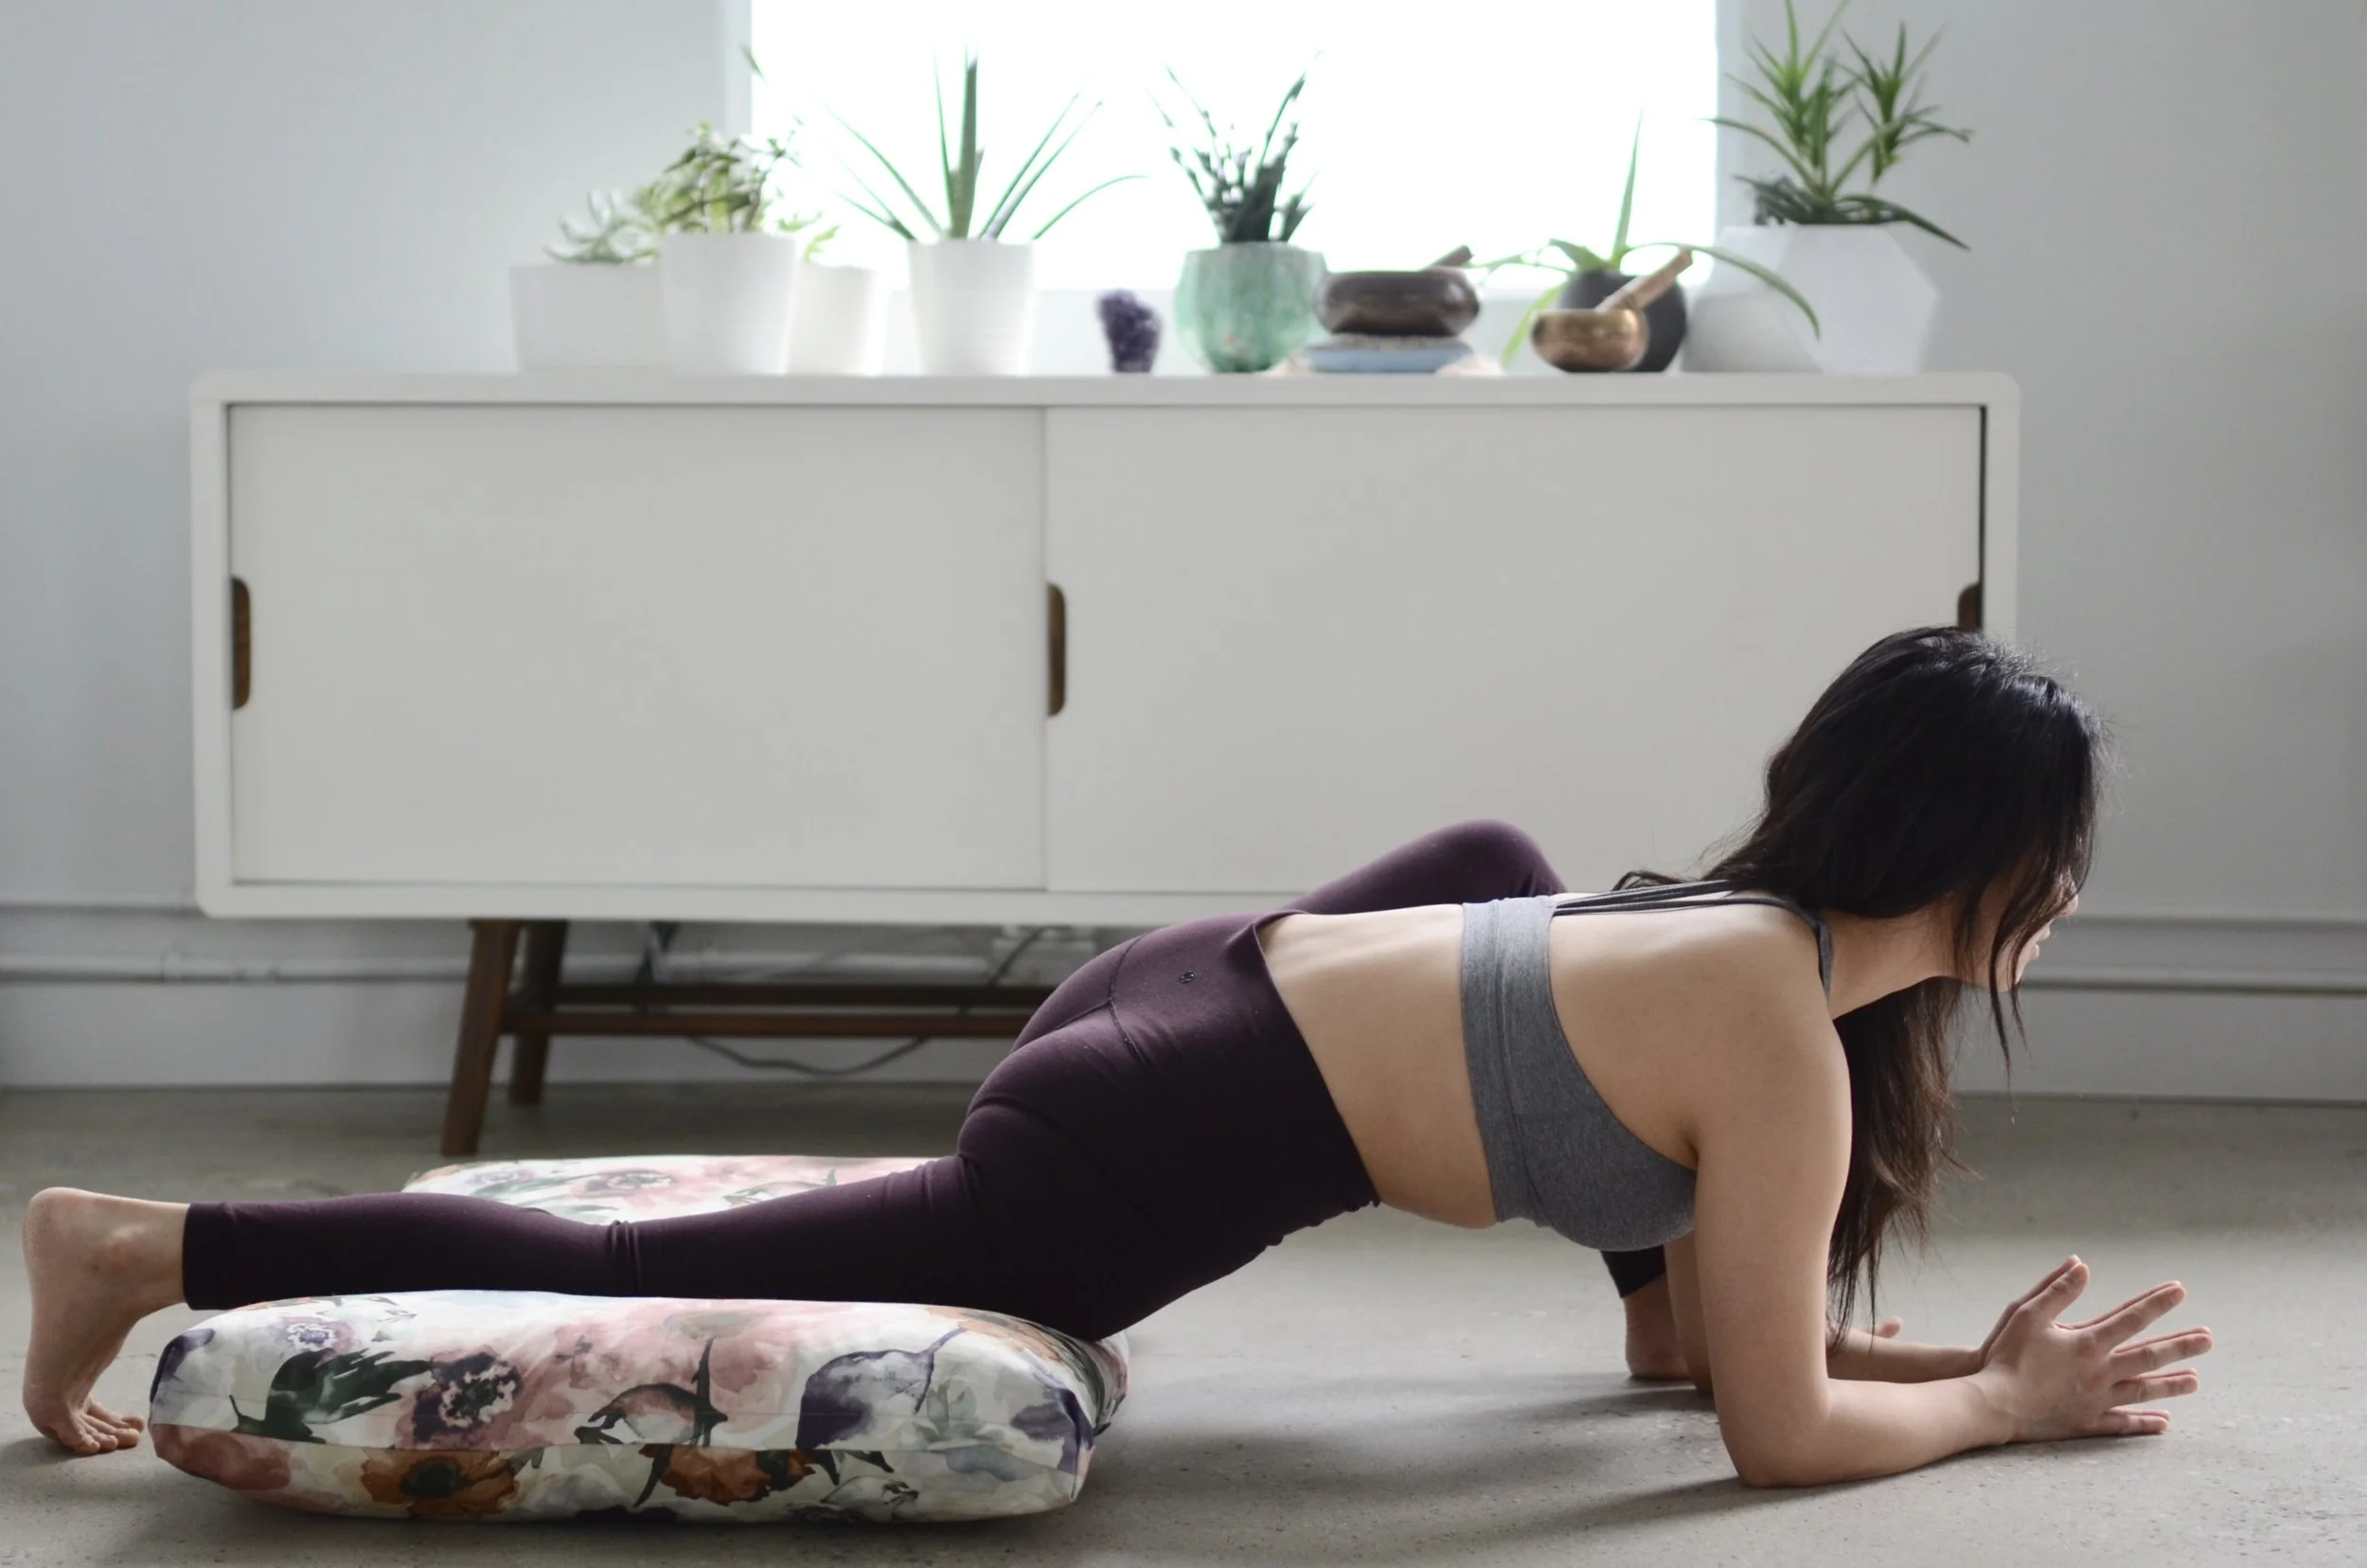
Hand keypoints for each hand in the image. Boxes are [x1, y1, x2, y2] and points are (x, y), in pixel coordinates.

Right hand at [1971, 1256, 2213, 1441]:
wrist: (1994, 1404)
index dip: (2156, 1303)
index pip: (2131, 1318)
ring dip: (2171, 1384)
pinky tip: (2165, 1423)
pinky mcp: (2087, 1421)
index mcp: (2087, 1343)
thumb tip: (2083, 1266)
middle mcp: (2100, 1372)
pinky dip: (2146, 1422)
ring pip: (2144, 1390)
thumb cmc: (2006, 1356)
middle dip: (2181, 1346)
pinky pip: (2124, 1423)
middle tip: (2208, 1339)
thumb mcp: (2026, 1314)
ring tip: (2196, 1380)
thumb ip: (2057, 1290)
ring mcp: (2097, 1400)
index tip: (2180, 1291)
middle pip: (2149, 1357)